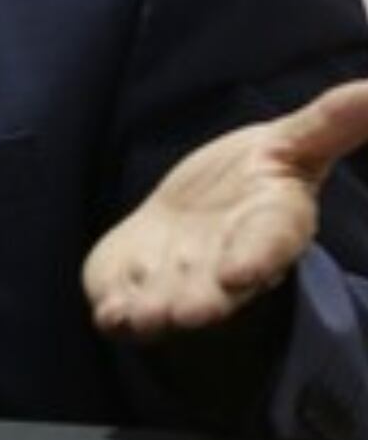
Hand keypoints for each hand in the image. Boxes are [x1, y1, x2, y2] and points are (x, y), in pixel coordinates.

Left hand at [85, 80, 367, 337]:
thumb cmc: (251, 177)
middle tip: (189, 314)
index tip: (240, 274)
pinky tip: (107, 314)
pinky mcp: (135, 287)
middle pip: (217, 289)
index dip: (256, 259)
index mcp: (269, 227)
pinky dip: (115, 309)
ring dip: (153, 313)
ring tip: (139, 318)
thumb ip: (332, 121)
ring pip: (168, 303)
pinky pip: (124, 303)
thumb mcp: (292, 143)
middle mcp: (226, 265)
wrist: (198, 211)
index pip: (268, 245)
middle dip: (204, 301)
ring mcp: (180, 281)